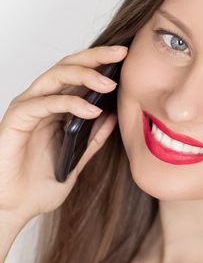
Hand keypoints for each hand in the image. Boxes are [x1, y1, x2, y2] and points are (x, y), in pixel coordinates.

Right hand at [0, 45, 127, 223]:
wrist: (16, 208)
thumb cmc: (41, 184)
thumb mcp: (79, 159)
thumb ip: (94, 138)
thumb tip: (114, 116)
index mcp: (55, 107)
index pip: (78, 74)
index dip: (100, 62)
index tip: (127, 56)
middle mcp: (40, 102)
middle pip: (67, 66)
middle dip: (96, 57)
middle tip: (122, 54)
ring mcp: (26, 109)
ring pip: (54, 77)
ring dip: (84, 76)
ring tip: (109, 84)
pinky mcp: (15, 121)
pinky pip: (42, 104)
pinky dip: (68, 104)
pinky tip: (91, 110)